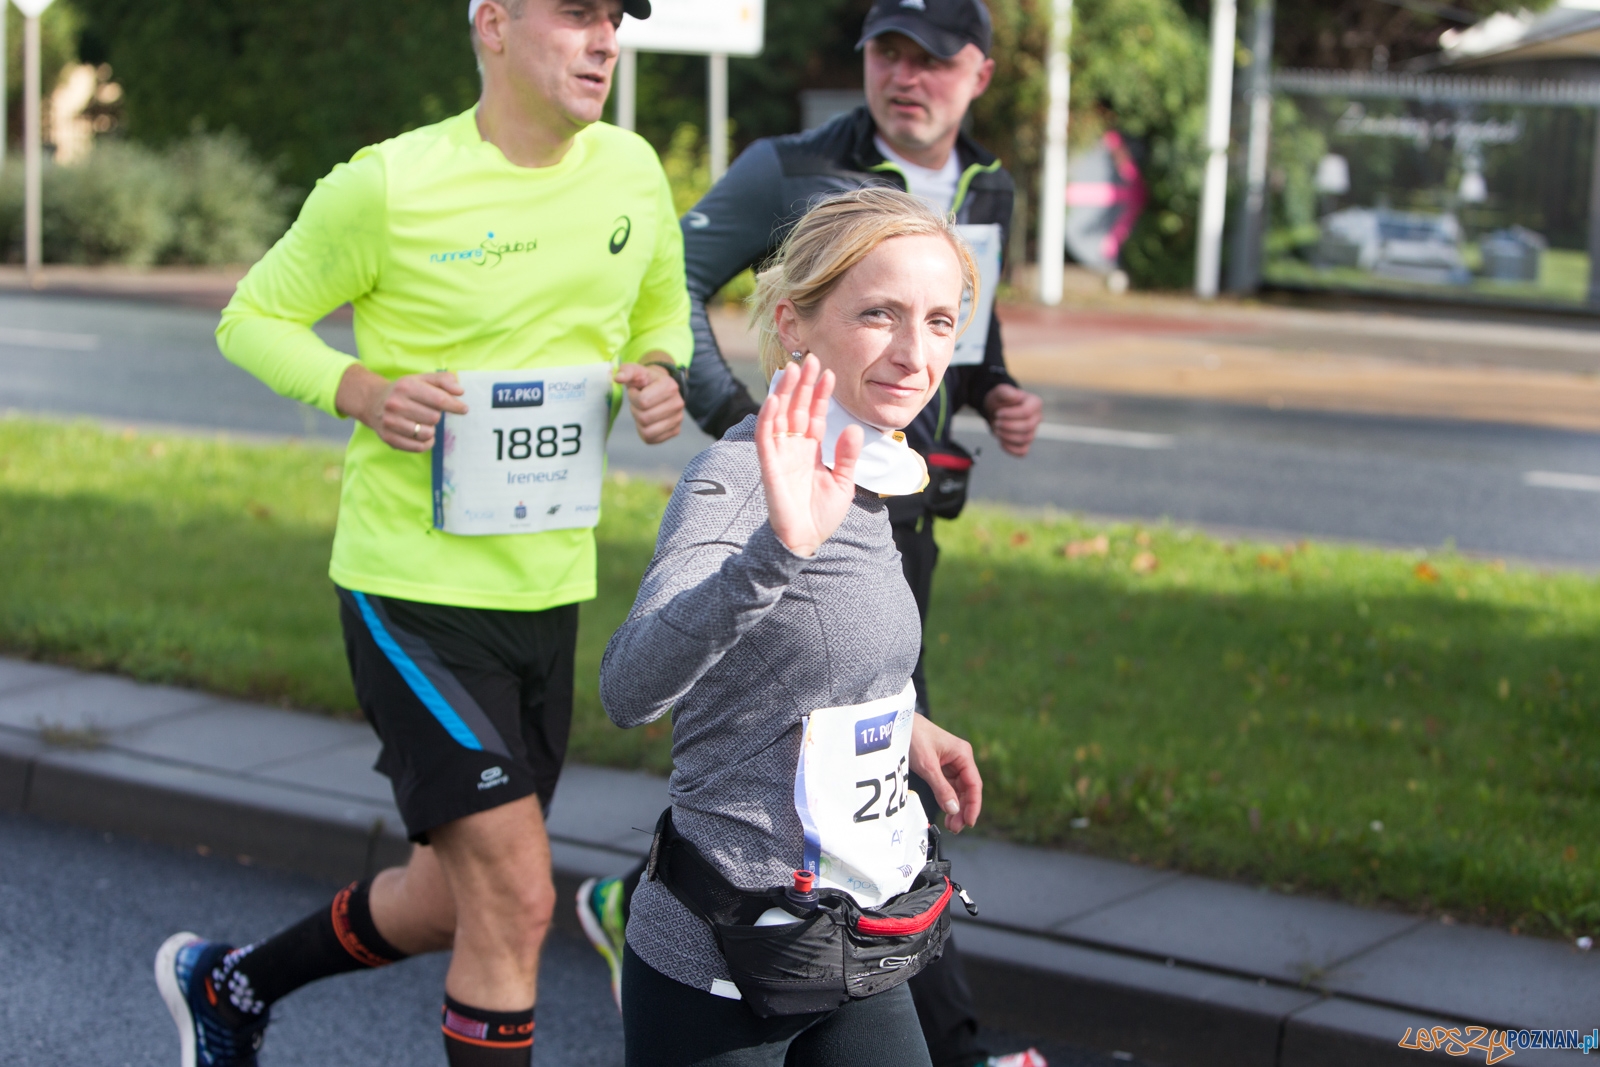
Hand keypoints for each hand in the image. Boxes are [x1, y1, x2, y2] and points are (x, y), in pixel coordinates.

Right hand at [335, 364, 466, 452]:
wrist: (373, 401)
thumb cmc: (405, 390)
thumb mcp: (422, 379)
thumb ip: (444, 380)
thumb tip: (460, 391)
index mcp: (406, 386)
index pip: (439, 400)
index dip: (455, 406)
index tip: (463, 409)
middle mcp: (396, 404)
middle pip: (434, 418)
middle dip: (437, 415)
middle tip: (430, 412)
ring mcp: (390, 422)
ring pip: (427, 433)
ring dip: (431, 429)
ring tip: (423, 422)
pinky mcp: (388, 438)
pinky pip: (418, 447)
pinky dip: (426, 442)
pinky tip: (423, 435)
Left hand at [615, 360, 685, 444]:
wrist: (659, 387)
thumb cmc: (645, 380)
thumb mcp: (635, 371)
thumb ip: (626, 371)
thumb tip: (618, 377)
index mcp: (670, 386)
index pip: (643, 402)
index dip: (633, 398)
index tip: (636, 392)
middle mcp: (678, 403)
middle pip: (645, 418)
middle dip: (636, 411)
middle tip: (639, 403)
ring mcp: (678, 418)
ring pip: (648, 432)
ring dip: (639, 423)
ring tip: (643, 411)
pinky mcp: (675, 431)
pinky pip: (652, 439)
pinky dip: (644, 432)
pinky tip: (647, 421)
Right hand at [756, 354, 860, 557]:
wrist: (805, 540)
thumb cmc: (822, 515)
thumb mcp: (843, 482)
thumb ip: (847, 456)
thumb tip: (853, 427)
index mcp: (811, 450)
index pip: (815, 415)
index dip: (820, 394)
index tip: (829, 372)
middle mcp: (794, 448)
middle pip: (797, 409)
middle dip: (804, 385)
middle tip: (811, 359)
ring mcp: (780, 455)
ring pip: (780, 416)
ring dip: (785, 393)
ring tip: (793, 369)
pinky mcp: (769, 465)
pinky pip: (765, 437)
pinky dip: (767, 417)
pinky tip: (774, 398)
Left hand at [908, 715, 982, 832]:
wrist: (897, 724)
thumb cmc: (914, 737)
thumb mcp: (927, 766)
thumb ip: (941, 788)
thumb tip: (954, 810)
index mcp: (963, 754)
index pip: (974, 784)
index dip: (973, 805)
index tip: (970, 822)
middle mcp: (960, 759)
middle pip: (968, 789)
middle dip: (964, 809)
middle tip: (957, 828)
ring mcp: (951, 763)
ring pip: (959, 790)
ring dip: (956, 807)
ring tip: (952, 825)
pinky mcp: (941, 766)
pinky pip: (949, 786)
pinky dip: (948, 799)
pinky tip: (946, 812)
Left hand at [983, 383, 1043, 456]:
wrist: (996, 411)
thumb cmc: (1000, 401)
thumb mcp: (999, 392)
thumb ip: (1004, 391)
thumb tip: (1013, 395)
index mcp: (1035, 403)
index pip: (1026, 412)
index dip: (1010, 415)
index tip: (997, 413)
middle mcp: (1037, 418)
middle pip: (1027, 427)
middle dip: (1008, 426)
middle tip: (996, 423)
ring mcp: (1033, 431)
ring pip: (1025, 439)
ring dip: (1007, 436)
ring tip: (997, 430)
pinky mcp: (1025, 443)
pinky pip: (1022, 452)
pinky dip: (1010, 449)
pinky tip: (1001, 441)